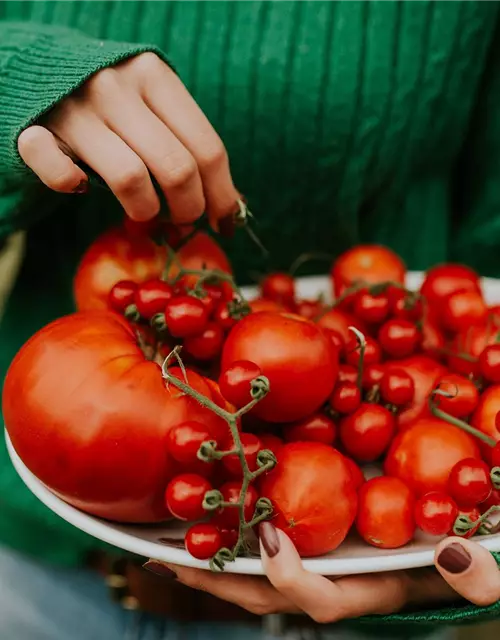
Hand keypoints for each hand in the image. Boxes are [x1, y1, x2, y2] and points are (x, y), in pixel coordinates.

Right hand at [17, 53, 238, 228]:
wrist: (42, 73)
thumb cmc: (117, 103)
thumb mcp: (157, 108)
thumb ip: (190, 146)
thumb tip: (234, 211)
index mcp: (155, 76)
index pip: (208, 149)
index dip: (222, 196)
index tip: (224, 223)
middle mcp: (115, 87)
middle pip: (177, 169)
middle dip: (189, 209)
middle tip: (182, 219)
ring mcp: (74, 108)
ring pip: (131, 180)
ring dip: (146, 210)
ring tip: (144, 211)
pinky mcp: (33, 132)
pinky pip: (62, 177)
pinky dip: (73, 188)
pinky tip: (81, 186)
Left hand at [145, 523, 499, 622]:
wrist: (453, 561)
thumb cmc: (463, 571)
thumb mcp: (484, 576)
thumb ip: (478, 578)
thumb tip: (456, 552)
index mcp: (364, 593)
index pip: (320, 600)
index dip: (291, 577)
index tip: (270, 536)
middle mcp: (331, 586)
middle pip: (265, 595)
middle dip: (219, 582)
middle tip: (170, 556)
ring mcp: (317, 571)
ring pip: (254, 578)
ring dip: (212, 565)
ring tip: (167, 546)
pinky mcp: (310, 551)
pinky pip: (260, 554)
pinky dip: (229, 544)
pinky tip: (204, 523)